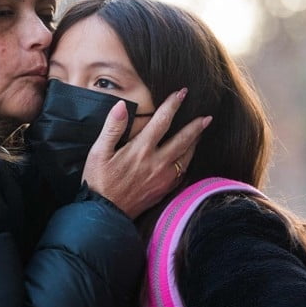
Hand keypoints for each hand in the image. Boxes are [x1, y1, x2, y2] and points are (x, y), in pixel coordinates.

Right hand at [82, 89, 210, 218]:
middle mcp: (157, 162)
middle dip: (196, 126)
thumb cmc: (99, 182)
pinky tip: (188, 157)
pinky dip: (188, 161)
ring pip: (186, 156)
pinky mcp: (164, 190)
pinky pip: (183, 172)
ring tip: (201, 133)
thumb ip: (112, 127)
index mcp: (141, 149)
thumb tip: (122, 105)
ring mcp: (163, 178)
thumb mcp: (98, 152)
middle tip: (207, 117)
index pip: (162, 121)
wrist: (105, 214)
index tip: (182, 93)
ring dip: (195, 143)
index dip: (173, 104)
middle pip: (183, 140)